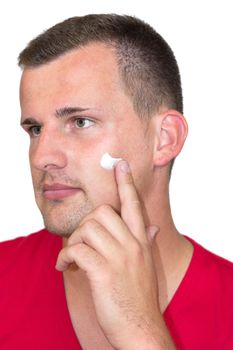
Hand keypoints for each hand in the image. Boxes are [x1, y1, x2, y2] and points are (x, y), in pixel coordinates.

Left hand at [56, 160, 175, 349]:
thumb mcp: (146, 266)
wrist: (140, 328)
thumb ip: (147, 243)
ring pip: (87, 228)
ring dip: (73, 242)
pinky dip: (65, 257)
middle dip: (85, 224)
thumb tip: (152, 228)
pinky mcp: (103, 271)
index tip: (120, 164)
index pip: (134, 204)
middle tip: (80, 242)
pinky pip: (76, 250)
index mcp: (141, 241)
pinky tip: (65, 268)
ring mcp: (119, 257)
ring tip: (71, 258)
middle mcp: (132, 244)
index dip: (126, 183)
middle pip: (103, 212)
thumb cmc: (138, 296)